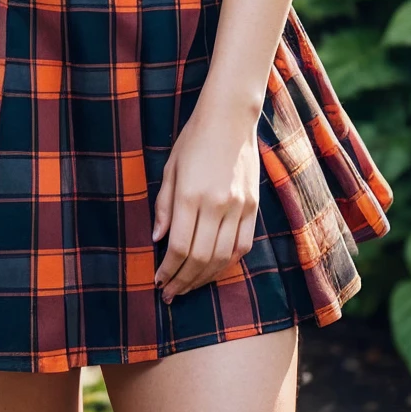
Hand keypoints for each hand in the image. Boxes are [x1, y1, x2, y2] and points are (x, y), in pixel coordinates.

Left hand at [152, 98, 260, 302]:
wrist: (230, 118)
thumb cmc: (194, 140)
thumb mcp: (170, 168)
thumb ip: (163, 206)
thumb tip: (157, 239)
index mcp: (190, 195)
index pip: (178, 246)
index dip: (168, 269)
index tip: (158, 280)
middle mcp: (216, 204)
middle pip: (199, 257)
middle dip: (183, 281)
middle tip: (170, 293)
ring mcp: (238, 206)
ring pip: (222, 257)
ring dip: (204, 277)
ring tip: (189, 286)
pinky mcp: (253, 206)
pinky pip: (242, 245)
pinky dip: (227, 263)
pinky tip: (213, 270)